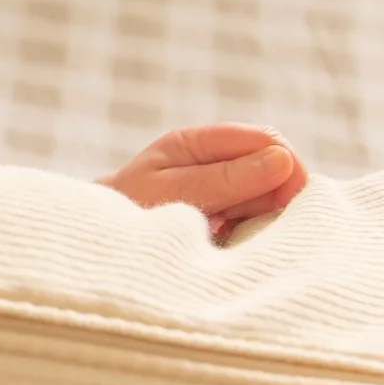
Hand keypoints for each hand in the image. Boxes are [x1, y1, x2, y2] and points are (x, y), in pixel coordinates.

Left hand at [100, 123, 308, 239]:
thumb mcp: (171, 192)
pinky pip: (256, 222)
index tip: (288, 201)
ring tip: (226, 234)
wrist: (95, 245)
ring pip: (270, 197)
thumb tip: (282, 160)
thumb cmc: (126, 213)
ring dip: (261, 218)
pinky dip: (251, 234)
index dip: (287, 167)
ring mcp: (219, 190)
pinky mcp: (223, 219)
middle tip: (248, 225)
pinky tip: (226, 242)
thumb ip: (223, 177)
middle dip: (275, 196)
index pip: (265, 139)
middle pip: (274, 167)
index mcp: (196, 143)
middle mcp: (212, 162)